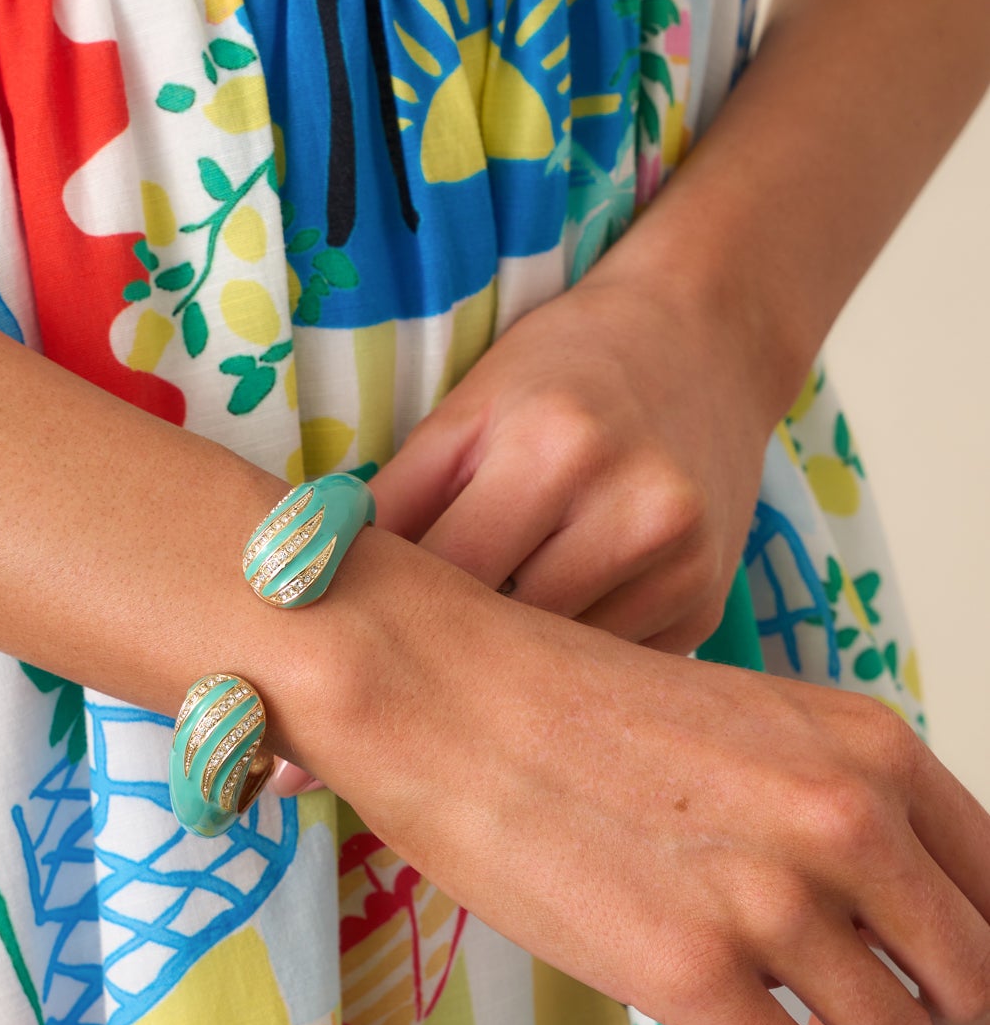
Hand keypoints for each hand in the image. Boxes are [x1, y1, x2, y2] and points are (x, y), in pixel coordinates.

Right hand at [297, 537, 989, 1024]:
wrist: (449, 697)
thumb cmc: (578, 708)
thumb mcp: (756, 721)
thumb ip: (841, 799)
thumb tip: (896, 910)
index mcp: (872, 750)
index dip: (979, 953)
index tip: (938, 976)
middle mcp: (844, 823)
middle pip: (975, 981)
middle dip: (942, 1022)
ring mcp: (769, 902)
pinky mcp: (689, 975)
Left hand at [374, 267, 781, 648]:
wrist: (702, 343)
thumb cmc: (560, 374)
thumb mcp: (466, 413)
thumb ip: (397, 501)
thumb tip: (318, 593)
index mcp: (558, 450)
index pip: (449, 575)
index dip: (390, 615)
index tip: (344, 649)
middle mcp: (634, 512)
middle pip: (506, 636)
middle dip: (441, 658)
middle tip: (387, 681)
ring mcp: (682, 567)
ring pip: (557, 671)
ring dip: (502, 676)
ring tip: (457, 669)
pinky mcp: (706, 609)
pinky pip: (605, 672)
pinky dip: (561, 672)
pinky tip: (535, 654)